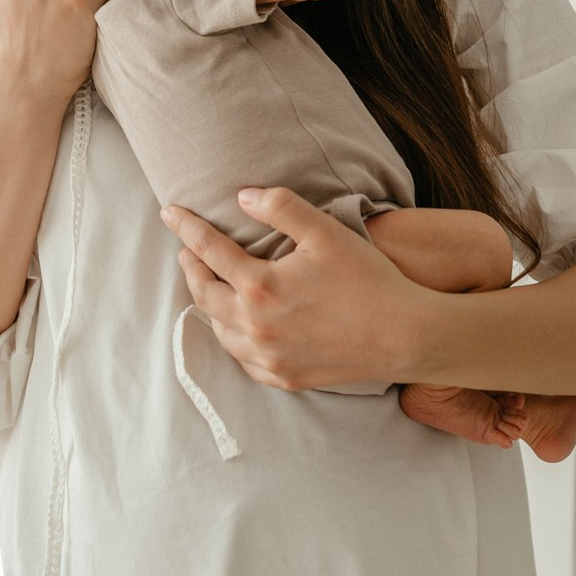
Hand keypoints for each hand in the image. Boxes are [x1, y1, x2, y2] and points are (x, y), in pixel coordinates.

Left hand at [159, 186, 419, 389]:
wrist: (405, 335)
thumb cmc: (368, 279)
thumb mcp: (325, 231)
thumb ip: (281, 207)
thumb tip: (242, 198)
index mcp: (260, 287)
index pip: (208, 250)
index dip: (186, 227)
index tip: (169, 212)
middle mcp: (255, 327)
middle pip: (204, 294)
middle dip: (191, 267)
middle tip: (187, 251)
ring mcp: (269, 358)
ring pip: (219, 330)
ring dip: (209, 303)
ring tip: (210, 284)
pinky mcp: (285, 378)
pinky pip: (242, 360)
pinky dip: (231, 338)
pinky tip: (238, 327)